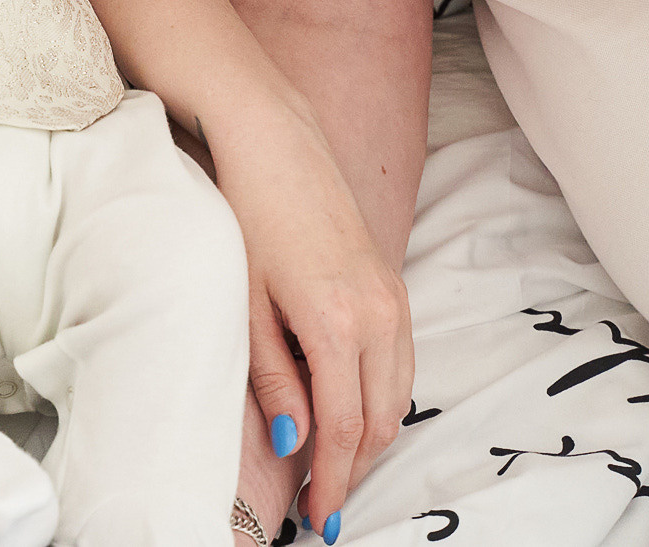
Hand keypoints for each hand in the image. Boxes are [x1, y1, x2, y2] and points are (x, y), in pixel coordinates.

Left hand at [210, 100, 413, 535]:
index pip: (344, 429)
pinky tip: (351, 411)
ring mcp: (393, 297)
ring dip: (370, 438)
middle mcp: (379, 314)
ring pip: (398, 395)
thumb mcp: (248, 304)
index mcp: (338, 322)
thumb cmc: (248, 215)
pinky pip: (401, 362)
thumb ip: (273, 379)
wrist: (274, 139)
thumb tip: (291, 444)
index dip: (332, 482)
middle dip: (354, 469)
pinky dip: (381, 398)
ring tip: (333, 468)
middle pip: (380, 421)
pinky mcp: (393, 284)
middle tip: (320, 504)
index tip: (317, 519)